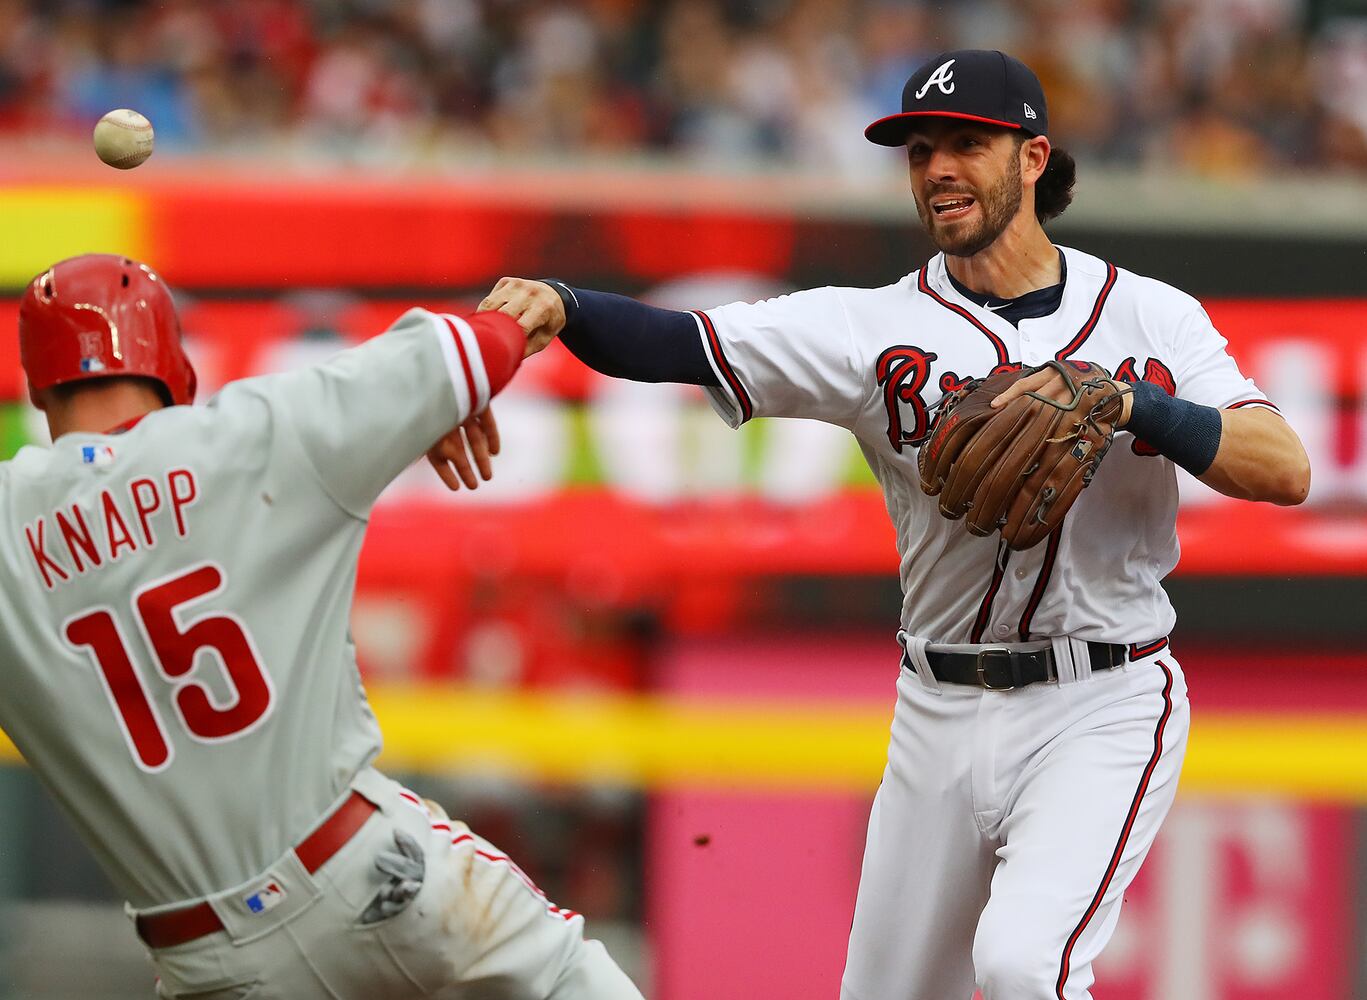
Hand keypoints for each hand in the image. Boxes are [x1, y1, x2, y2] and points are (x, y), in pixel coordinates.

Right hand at [426, 408, 500, 490]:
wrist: (443, 370)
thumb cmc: (431, 405)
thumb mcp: (430, 431)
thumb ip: (437, 448)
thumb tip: (449, 463)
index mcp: (429, 428)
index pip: (437, 455)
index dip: (445, 472)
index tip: (456, 488)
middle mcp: (446, 420)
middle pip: (458, 448)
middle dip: (465, 469)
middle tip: (473, 487)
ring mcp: (464, 410)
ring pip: (474, 438)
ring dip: (481, 458)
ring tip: (487, 477)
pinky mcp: (479, 402)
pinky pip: (488, 423)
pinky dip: (492, 437)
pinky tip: (494, 453)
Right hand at [480, 277, 566, 358]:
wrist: (555, 295)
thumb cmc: (548, 322)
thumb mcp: (544, 338)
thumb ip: (525, 349)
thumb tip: (504, 360)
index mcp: (543, 308)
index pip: (520, 326)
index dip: (507, 339)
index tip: (496, 351)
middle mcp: (529, 293)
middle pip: (502, 314)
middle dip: (492, 330)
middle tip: (483, 345)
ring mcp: (517, 284)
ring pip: (490, 304)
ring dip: (484, 319)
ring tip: (481, 334)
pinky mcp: (506, 281)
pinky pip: (489, 298)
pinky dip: (485, 311)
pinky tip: (489, 320)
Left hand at [990, 364, 1133, 425]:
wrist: (1118, 395)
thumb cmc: (1087, 386)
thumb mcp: (1065, 376)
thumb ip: (1044, 384)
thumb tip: (1016, 398)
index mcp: (1055, 372)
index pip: (1025, 384)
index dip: (1008, 396)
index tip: (994, 406)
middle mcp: (1063, 382)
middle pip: (1033, 399)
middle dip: (1016, 413)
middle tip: (999, 426)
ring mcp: (1074, 397)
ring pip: (1045, 413)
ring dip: (1030, 426)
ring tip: (1015, 438)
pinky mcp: (1084, 411)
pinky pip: (1062, 425)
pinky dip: (1050, 434)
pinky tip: (1039, 442)